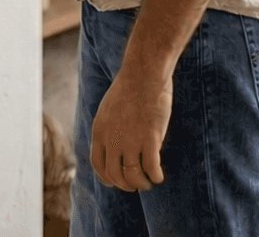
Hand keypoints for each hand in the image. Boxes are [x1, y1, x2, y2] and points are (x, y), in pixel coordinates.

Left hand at [90, 65, 169, 192]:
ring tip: (149, 181)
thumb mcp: (109, 109)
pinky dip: (155, 176)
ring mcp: (130, 141)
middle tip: (137, 184)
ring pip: (134, 177)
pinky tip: (159, 175)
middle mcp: (112, 140)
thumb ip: (109, 130)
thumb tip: (115, 149)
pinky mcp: (149, 139)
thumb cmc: (130, 87)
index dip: (108, 179)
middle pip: (116, 176)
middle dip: (127, 185)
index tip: (118, 181)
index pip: (99, 166)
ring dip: (142, 183)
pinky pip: (151, 169)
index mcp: (99, 131)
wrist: (144, 72)